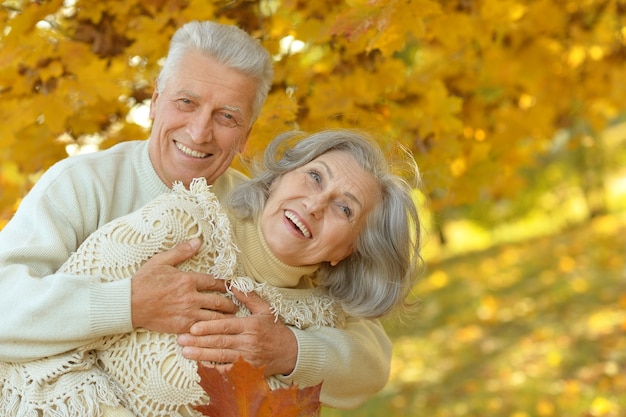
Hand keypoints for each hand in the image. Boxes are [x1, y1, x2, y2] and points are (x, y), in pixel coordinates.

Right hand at [131, 238, 237, 332]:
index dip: (226, 285)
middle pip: (219, 302)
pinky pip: (202, 329)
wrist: (128, 304)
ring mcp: (186, 313)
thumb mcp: (161, 261)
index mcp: (187, 280)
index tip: (231, 287)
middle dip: (230, 304)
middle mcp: (190, 297)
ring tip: (232, 320)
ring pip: (214, 318)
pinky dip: (211, 330)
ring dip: (225, 318)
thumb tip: (198, 241)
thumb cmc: (143, 281)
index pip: (214, 282)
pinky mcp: (181, 327)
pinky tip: (217, 331)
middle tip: (236, 306)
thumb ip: (181, 251)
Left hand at [177, 288, 297, 376]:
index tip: (193, 327)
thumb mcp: (265, 310)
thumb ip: (248, 297)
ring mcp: (247, 358)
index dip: (209, 327)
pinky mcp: (246, 370)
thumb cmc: (275, 329)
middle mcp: (248, 342)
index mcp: (251, 326)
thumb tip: (232, 284)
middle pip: (220, 342)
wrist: (290, 353)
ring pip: (220, 356)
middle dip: (199, 341)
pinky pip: (227, 370)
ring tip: (185, 351)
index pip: (227, 326)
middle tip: (181, 339)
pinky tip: (199, 365)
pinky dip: (213, 368)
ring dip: (201, 354)